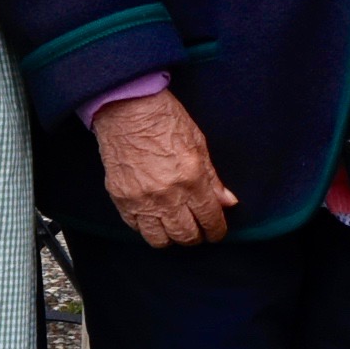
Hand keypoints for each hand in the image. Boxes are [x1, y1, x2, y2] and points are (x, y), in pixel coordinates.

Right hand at [94, 90, 237, 245]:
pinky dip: (147, 228)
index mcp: (191, 179)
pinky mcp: (121, 200)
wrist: (127, 109)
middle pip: (186, 235)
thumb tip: (228, 203)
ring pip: (159, 240)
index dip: (216, 230)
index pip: (210, 219)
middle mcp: (167, 195)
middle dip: (196, 237)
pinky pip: (136, 228)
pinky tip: (155, 219)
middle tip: (199, 231)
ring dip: (171, 237)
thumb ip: (213, 179)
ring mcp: (142, 200)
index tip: (217, 232)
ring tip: (176, 228)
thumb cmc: (165, 120)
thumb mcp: (198, 144)